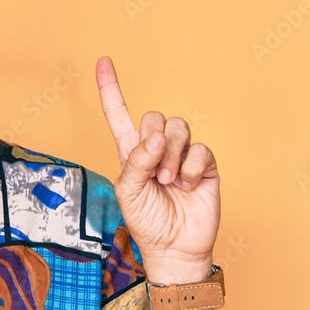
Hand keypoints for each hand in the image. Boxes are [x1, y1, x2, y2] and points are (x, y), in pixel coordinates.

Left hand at [95, 56, 219, 282]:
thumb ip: (136, 161)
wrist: (175, 247)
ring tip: (170, 182)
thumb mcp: (129, 192)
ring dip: (172, 156)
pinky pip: (200, 148)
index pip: (119, 114)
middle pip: (154, 117)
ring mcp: (182, 155)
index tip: (103, 61)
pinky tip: (188, 185)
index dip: (111, 89)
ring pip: (179, 127)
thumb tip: (156, 136)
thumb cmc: (147, 221)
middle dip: (154, 144)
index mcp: (130, 152)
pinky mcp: (205, 164)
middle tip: (156, 176)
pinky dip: (192, 167)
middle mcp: (156, 148)